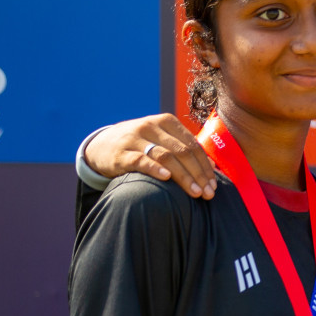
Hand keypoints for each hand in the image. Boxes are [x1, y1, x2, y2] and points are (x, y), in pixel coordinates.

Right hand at [86, 115, 216, 199]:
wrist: (102, 145)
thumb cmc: (140, 145)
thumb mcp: (161, 140)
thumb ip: (183, 148)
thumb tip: (211, 166)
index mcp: (166, 122)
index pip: (192, 145)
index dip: (205, 166)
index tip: (214, 185)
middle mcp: (152, 126)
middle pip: (182, 152)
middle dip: (199, 174)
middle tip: (208, 193)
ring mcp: (135, 138)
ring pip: (166, 157)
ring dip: (184, 176)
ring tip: (195, 192)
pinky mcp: (121, 153)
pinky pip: (141, 160)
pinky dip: (155, 169)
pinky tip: (166, 178)